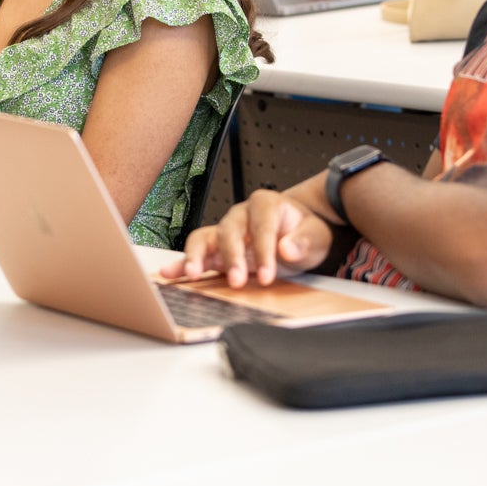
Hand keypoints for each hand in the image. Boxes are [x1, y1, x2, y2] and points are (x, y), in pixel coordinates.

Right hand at [159, 185, 334, 286]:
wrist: (298, 236)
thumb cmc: (304, 232)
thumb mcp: (316, 235)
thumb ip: (304, 241)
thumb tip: (287, 248)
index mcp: (266, 204)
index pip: (260, 225)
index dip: (263, 250)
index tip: (267, 275)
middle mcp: (241, 214)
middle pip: (229, 230)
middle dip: (232, 257)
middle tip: (237, 281)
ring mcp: (226, 231)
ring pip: (205, 237)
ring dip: (198, 256)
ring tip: (194, 273)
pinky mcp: (216, 249)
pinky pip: (196, 253)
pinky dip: (182, 262)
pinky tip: (170, 272)